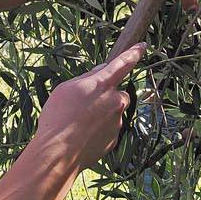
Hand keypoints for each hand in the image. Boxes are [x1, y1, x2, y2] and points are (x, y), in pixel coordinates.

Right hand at [35, 43, 145, 169]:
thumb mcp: (65, 89)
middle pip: (118, 93)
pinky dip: (97, 131)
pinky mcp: (114, 139)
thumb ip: (86, 78)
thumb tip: (100, 71)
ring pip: (112, 113)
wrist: (58, 153)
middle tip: (84, 106)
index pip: (123, 63)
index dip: (134, 53)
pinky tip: (81, 136)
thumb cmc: (58, 117)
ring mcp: (117, 121)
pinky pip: (108, 130)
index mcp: (102, 84)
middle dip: (107, 97)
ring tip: (78, 125)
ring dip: (100, 115)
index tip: (143, 46)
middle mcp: (115, 101)